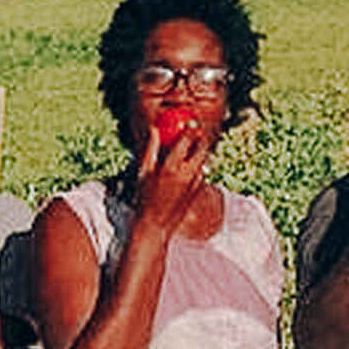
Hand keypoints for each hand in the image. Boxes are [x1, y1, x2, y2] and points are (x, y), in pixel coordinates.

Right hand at [129, 114, 210, 229]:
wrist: (155, 225)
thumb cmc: (144, 197)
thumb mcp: (143, 171)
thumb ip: (150, 148)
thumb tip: (154, 128)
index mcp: (171, 166)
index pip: (187, 139)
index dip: (191, 128)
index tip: (190, 122)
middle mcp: (186, 173)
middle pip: (202, 147)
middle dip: (201, 137)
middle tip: (197, 132)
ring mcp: (194, 183)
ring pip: (205, 159)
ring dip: (201, 151)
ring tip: (192, 148)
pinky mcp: (198, 191)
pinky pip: (203, 172)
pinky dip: (199, 165)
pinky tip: (190, 167)